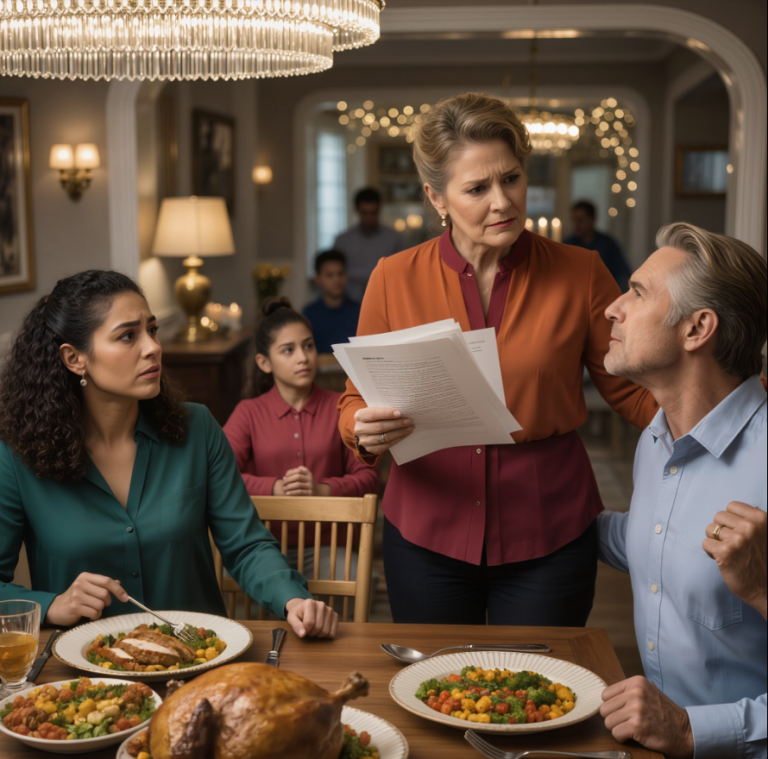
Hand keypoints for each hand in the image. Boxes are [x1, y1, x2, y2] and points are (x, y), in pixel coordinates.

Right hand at [45, 573, 128, 625]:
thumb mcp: (89, 587)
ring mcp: (76, 595)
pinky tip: (89, 614)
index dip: (118, 589)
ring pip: (100, 604)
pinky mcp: (74, 607)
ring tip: (92, 609)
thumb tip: (118, 582)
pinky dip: (95, 616)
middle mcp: (80, 584)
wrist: (57, 608)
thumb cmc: (76, 597)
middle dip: (107, 602)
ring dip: (100, 610)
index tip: (125, 598)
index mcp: (86, 577)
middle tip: (101, 604)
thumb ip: (102, 585)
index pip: (107, 581)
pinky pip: (94, 613)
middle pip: (105, 594)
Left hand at [281, 467, 330, 496]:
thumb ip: (294, 474)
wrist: (316, 491)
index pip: (298, 470)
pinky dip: (292, 492)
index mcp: (307, 472)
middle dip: (288, 480)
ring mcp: (310, 485)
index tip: (285, 477)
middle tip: (283, 484)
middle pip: (297, 476)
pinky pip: (300, 492)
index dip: (290, 473)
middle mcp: (310, 477)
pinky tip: (287, 493)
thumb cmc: (305, 483)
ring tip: (284, 489)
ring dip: (289, 486)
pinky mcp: (310, 492)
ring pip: (298, 484)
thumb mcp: (302, 476)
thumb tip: (284, 477)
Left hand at [285, 598, 338, 638]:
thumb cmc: (298, 614)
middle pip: (318, 627)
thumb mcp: (292, 618)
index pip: (309, 622)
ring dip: (318, 634)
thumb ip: (296, 626)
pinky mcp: (335, 616)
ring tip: (314, 629)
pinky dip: (326, 635)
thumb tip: (302, 634)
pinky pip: (333, 632)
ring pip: (326, 631)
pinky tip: (321, 630)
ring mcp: (330, 610)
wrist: (305, 608)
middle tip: (308, 629)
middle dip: (311, 633)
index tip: (302, 628)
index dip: (305, 630)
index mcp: (310, 603)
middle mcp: (321, 604)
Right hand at [353, 407, 413, 456]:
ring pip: (385, 437)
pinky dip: (397, 439)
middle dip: (396, 424)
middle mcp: (360, 429)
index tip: (399, 413)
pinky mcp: (371, 449)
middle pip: (380, 427)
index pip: (374, 414)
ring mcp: (365, 441)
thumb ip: (383, 411)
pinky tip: (404, 435)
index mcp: (360, 416)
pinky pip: (386, 445)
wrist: (365, 431)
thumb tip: (401, 412)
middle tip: (408, 421)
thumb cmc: (373, 418)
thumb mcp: (373, 411)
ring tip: (410, 427)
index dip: (387, 414)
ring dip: (399, 432)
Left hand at [600, 677, 693, 758]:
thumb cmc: (664, 713)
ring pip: (608, 722)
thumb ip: (628, 692)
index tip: (622, 712)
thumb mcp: (647, 693)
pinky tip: (634, 736)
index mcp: (636, 682)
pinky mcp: (637, 726)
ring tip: (631, 729)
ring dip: (618, 729)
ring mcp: (636, 709)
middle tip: (627, 722)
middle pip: (605, 709)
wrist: (684, 731)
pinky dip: (622, 738)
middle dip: (614, 718)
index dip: (612, 706)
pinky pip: (616, 733)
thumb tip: (605, 697)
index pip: (605, 694)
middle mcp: (635, 693)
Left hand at [703, 501, 767, 617]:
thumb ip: (756, 522)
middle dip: (722, 530)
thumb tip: (749, 509)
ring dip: (715, 541)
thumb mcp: (767, 535)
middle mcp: (750, 527)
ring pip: (710, 529)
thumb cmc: (765, 561)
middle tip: (732, 544)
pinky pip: (706, 543)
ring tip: (728, 552)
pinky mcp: (725, 552)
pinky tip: (723, 560)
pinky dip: (711, 552)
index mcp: (761, 519)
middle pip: (718, 516)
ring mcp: (737, 539)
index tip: (737, 531)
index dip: (731, 520)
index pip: (732, 506)